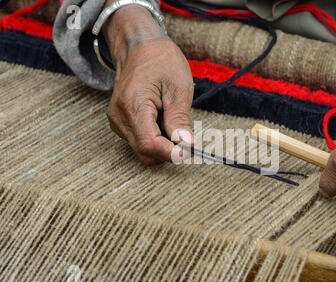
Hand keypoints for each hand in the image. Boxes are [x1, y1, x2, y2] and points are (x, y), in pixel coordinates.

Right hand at [103, 3, 193, 164]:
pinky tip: (162, 120)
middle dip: (169, 151)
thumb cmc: (161, 62)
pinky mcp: (120, 123)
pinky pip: (139, 141)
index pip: (149, 145)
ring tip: (172, 121)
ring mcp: (117, 122)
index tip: (190, 150)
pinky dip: (156, 138)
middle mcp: (120, 117)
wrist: (140, 48)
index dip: (171, 153)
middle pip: (145, 152)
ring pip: (143, 150)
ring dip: (163, 144)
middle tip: (187, 137)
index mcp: (132, 106)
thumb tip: (186, 145)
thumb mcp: (178, 88)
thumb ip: (180, 120)